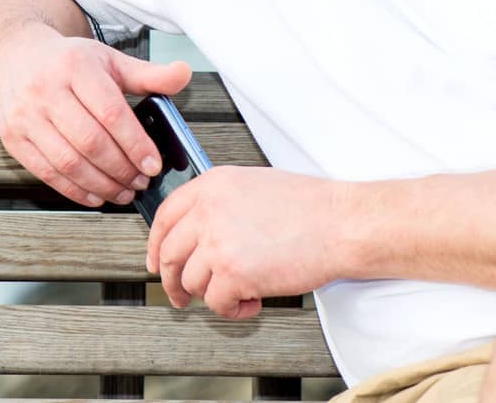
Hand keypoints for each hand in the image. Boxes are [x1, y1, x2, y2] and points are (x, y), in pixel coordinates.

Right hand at [0, 26, 190, 207]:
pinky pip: (47, 173)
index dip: (135, 143)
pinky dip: (75, 190)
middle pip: (90, 141)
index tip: (153, 164)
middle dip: (121, 169)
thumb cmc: (69, 63)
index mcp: (75, 66)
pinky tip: (96, 195)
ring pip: (68, 161)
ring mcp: (26, 116)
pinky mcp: (14, 139)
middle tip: (141, 182)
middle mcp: (46, 90)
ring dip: (101, 184)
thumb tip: (184, 74)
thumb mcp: (109, 60)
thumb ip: (147, 74)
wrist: (17, 60)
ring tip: (124, 191)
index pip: (110, 112)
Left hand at [146, 166, 347, 319]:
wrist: (340, 224)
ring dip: (210, 296)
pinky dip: (233, 310)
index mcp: (212, 185)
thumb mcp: (253, 185)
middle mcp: (208, 211)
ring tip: (237, 294)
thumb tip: (199, 231)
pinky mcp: (231, 273)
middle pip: (169, 253)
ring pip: (191, 282)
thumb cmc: (309, 207)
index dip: (155, 243)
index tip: (155, 261)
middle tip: (180, 294)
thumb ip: (220, 202)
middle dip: (171, 280)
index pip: (165, 215)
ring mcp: (217, 242)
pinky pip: (216, 303)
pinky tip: (253, 302)